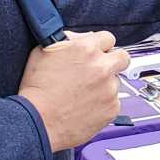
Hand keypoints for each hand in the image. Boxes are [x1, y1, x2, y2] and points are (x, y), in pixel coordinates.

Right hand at [18, 30, 129, 151]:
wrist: (37, 122)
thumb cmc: (37, 90)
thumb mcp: (44, 52)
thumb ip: (69, 40)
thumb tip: (83, 37)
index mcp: (86, 48)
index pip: (108, 38)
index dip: (100, 47)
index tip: (97, 54)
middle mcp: (102, 66)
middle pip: (122, 57)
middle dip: (113, 62)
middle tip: (99, 71)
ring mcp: (109, 88)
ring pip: (116, 81)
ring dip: (105, 85)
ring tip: (84, 94)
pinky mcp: (112, 108)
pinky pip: (114, 101)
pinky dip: (103, 104)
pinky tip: (86, 106)